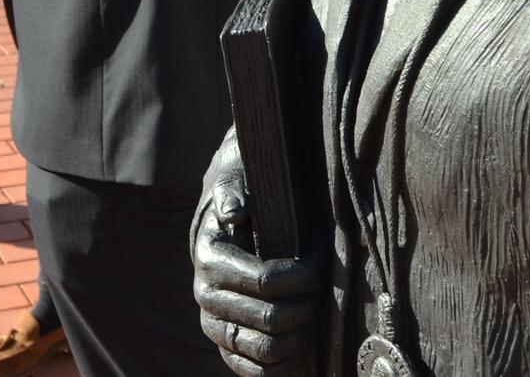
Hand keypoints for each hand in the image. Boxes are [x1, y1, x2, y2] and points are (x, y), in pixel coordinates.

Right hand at [193, 129, 321, 375]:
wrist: (235, 205)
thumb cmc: (243, 184)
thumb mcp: (236, 171)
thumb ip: (233, 187)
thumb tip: (235, 212)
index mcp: (208, 256)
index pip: (264, 282)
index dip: (302, 277)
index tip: (320, 260)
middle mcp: (204, 293)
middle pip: (269, 319)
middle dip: (308, 307)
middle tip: (325, 288)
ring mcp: (213, 321)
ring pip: (264, 349)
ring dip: (300, 337)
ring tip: (317, 314)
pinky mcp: (225, 341)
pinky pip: (250, 369)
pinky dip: (279, 367)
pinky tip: (300, 349)